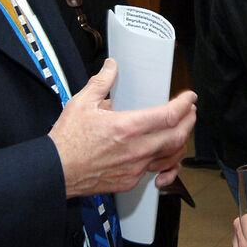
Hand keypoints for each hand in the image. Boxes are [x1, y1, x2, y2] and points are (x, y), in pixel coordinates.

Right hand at [50, 58, 196, 197]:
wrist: (56, 171)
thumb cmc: (67, 141)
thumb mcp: (81, 103)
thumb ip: (101, 83)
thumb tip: (112, 66)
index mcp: (126, 127)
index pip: (168, 115)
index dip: (184, 104)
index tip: (189, 97)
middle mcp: (136, 149)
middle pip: (177, 136)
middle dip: (189, 120)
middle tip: (191, 111)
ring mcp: (134, 167)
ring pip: (171, 156)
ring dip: (182, 141)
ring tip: (183, 130)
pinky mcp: (130, 180)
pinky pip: (157, 171)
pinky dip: (168, 163)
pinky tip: (170, 158)